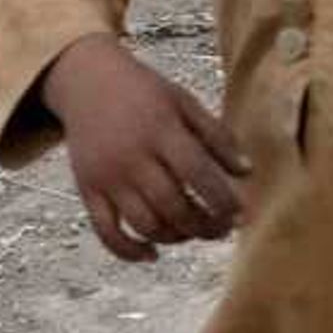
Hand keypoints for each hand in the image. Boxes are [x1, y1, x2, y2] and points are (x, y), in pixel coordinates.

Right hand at [40, 34, 249, 262]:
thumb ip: (216, 135)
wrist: (85, 79)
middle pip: (174, 207)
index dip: (223, 200)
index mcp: (160, 129)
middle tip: (221, 228)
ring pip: (146, 224)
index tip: (239, 213)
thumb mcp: (183, 101)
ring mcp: (108, 176)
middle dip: (205, 226)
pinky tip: (152, 253)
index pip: (197, 173)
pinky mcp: (88, 189)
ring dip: (176, 238)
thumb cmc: (142, 91)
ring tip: (192, 231)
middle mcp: (132, 156)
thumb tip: (247, 173)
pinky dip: (129, 251)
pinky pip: (106, 231)